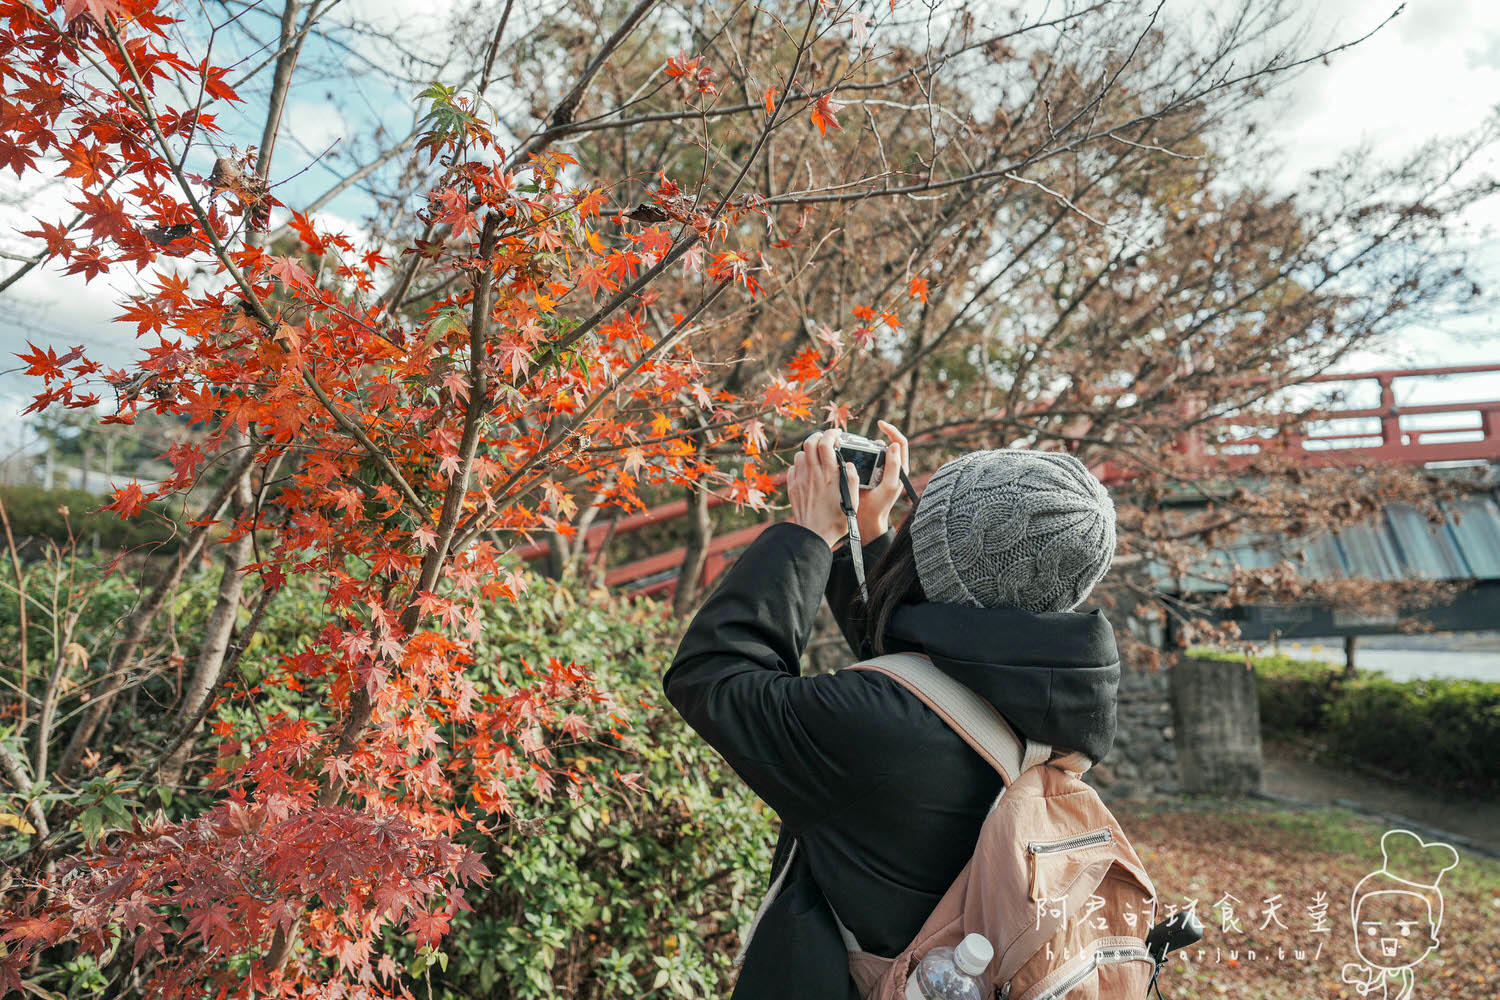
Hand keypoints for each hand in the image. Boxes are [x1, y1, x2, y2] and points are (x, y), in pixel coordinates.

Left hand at [788, 430, 856, 549]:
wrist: (814, 535)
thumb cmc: (836, 520)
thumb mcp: (853, 501)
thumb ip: (853, 480)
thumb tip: (849, 464)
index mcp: (829, 475)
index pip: (826, 443)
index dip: (831, 434)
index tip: (837, 434)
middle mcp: (812, 474)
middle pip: (809, 442)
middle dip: (818, 436)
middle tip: (825, 440)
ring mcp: (800, 480)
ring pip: (800, 454)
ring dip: (809, 452)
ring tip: (817, 457)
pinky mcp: (792, 487)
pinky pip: (793, 468)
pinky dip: (800, 465)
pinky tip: (808, 472)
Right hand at [857, 420, 909, 539]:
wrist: (868, 519)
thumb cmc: (881, 505)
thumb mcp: (889, 486)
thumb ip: (893, 466)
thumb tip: (894, 444)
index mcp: (900, 467)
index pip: (900, 442)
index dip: (892, 430)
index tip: (880, 423)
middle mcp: (890, 466)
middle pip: (885, 443)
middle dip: (874, 438)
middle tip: (861, 440)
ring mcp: (879, 469)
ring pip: (873, 450)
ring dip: (864, 445)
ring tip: (853, 447)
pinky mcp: (868, 473)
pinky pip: (864, 458)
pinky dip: (857, 453)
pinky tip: (848, 454)